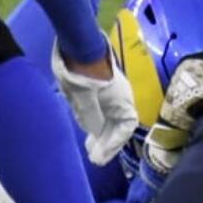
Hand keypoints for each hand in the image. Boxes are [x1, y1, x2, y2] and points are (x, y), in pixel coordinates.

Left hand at [51, 44, 138, 164]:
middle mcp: (120, 97)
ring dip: (102, 133)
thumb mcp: (84, 98)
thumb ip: (90, 118)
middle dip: (107, 142)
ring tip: (91, 148)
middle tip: (94, 157)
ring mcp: (109, 92)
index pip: (125, 127)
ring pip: (110, 117)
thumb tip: (95, 132)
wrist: (77, 44)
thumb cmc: (82, 72)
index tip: (100, 157)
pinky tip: (87, 127)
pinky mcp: (98, 88)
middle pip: (118, 124)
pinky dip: (97, 123)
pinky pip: (103, 110)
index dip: (113, 144)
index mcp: (122, 99)